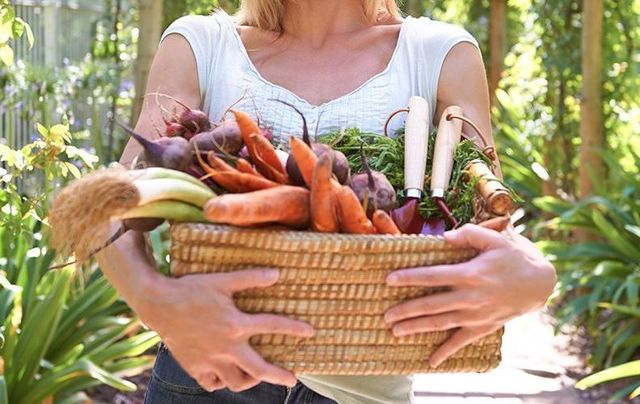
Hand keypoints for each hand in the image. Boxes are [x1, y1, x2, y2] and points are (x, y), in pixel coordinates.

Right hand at [133, 269, 313, 392]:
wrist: (158, 304)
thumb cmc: (191, 289)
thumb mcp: (222, 280)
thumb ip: (250, 278)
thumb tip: (277, 273)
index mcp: (236, 324)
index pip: (273, 326)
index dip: (294, 329)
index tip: (310, 332)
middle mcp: (226, 347)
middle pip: (259, 369)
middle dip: (279, 376)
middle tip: (292, 379)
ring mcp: (210, 360)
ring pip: (236, 381)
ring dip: (251, 380)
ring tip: (258, 375)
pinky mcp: (195, 367)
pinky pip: (212, 383)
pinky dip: (222, 382)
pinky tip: (227, 374)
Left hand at [384, 224, 555, 367]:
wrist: (539, 284)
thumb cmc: (513, 257)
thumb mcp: (495, 238)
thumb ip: (469, 234)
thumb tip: (445, 236)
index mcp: (470, 273)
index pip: (433, 276)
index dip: (410, 278)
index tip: (389, 280)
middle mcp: (470, 296)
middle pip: (431, 304)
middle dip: (406, 310)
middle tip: (386, 314)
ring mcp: (476, 314)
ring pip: (441, 323)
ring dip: (417, 327)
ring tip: (395, 330)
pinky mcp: (483, 327)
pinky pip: (461, 342)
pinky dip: (446, 352)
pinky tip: (430, 361)